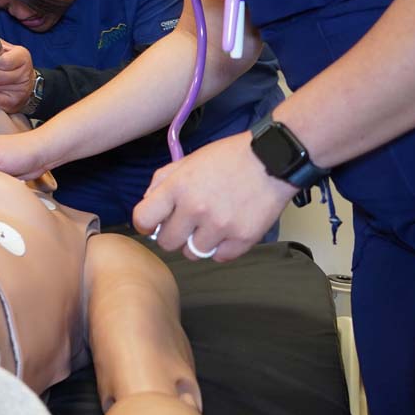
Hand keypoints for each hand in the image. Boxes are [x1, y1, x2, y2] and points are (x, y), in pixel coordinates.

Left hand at [133, 131, 296, 261]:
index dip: (145, 224)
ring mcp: (220, 226)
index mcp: (177, 187)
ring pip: (193, 253)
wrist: (271, 159)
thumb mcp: (188, 160)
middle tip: (186, 224)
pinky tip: (227, 230)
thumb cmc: (229, 158)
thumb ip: (162, 181)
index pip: (143, 219)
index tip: (152, 224)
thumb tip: (147, 203)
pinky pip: (220, 257)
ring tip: (209, 225)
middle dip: (173, 235)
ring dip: (197, 243)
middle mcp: (196, 208)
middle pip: (167, 243)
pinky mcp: (243, 238)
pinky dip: (221, 247)